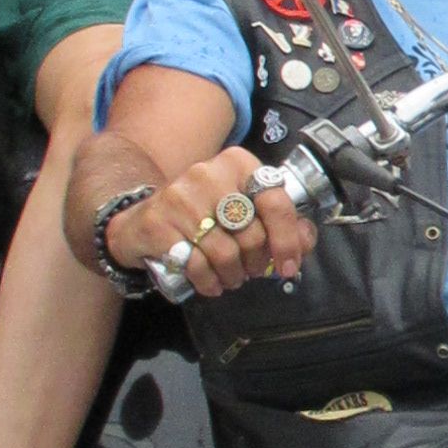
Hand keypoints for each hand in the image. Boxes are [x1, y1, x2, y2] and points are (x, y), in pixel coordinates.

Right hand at [109, 148, 315, 297]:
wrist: (143, 218)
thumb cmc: (204, 214)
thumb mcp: (243, 208)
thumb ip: (282, 222)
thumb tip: (303, 241)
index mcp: (237, 163)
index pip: (275, 201)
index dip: (287, 239)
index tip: (288, 265)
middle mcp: (208, 174)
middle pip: (252, 233)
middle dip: (257, 263)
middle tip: (251, 271)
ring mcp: (180, 197)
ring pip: (225, 253)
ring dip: (234, 276)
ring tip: (232, 278)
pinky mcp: (158, 223)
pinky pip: (196, 265)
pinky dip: (209, 282)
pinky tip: (211, 284)